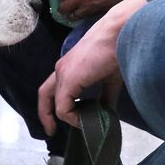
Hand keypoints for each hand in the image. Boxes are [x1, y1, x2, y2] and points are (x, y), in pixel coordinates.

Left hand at [37, 0, 144, 132]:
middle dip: (45, 116)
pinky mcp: (69, 80)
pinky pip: (63, 107)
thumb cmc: (117, 50)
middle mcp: (61, 70)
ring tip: (83, 125)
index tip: (71, 119)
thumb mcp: (110, 79)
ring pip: (55, 104)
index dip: (56, 106)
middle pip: (44, 96)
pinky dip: (72, 117)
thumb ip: (105, 97)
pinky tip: (86, 120)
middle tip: (51, 131)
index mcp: (69, 67)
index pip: (54, 89)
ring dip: (67, 118)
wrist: (120, 34)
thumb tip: (107, 114)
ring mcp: (63, 73)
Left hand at [53, 0, 131, 20]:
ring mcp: (88, 7)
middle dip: (62, 5)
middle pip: (62, 8)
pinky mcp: (97, 13)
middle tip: (65, 1)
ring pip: (72, 16)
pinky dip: (82, 17)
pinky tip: (84, 12)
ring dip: (71, 13)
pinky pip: (84, 18)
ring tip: (73, 10)